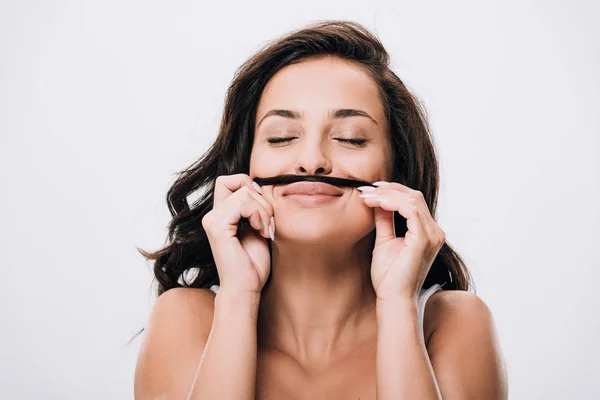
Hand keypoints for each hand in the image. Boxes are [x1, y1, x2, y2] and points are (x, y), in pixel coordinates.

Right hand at [202, 174, 273, 293]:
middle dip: (262, 199)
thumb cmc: (253, 264)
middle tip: (267, 224)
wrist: (246, 288)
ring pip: (244, 192)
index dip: (250, 186)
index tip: (263, 210)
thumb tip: (257, 184)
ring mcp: (212, 220)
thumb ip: (254, 207)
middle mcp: (212, 215)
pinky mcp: (217, 227)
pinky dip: (259, 215)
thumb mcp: (257, 227)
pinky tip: (261, 232)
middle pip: (239, 182)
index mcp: (220, 215)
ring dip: (263, 210)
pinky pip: (243, 203)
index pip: (230, 180)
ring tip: (265, 231)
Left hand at [359, 181, 445, 301]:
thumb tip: (377, 200)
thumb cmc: (389, 276)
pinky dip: (392, 203)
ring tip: (366, 197)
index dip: (392, 191)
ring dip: (386, 195)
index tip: (369, 189)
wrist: (393, 298)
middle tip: (364, 189)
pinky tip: (376, 204)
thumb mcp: (384, 240)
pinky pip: (410, 210)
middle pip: (414, 196)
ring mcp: (432, 235)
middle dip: (388, 189)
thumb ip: (384, 220)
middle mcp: (434, 231)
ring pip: (412, 199)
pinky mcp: (424, 239)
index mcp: (427, 231)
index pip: (413, 200)